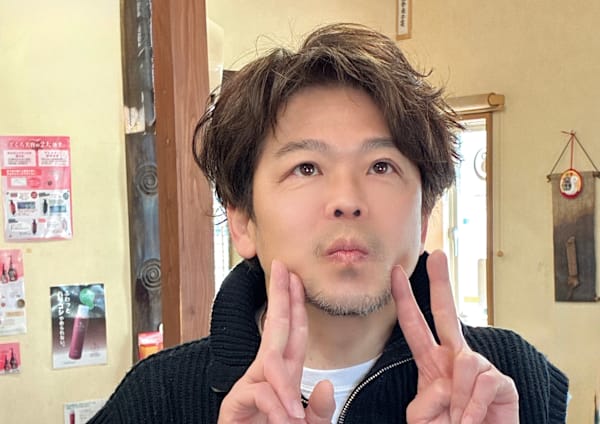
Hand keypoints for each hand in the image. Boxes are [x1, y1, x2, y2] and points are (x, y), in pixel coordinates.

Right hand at [218, 260, 334, 423]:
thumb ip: (318, 412)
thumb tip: (324, 384)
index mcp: (284, 374)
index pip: (293, 332)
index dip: (296, 304)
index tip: (296, 278)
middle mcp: (266, 374)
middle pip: (276, 327)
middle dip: (280, 296)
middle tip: (281, 267)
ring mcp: (250, 386)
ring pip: (270, 361)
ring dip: (286, 385)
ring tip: (294, 418)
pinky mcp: (235, 403)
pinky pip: (261, 392)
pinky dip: (276, 406)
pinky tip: (285, 420)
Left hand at [391, 250, 518, 423]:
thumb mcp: (424, 418)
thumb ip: (426, 399)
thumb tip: (445, 383)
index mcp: (432, 362)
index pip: (415, 325)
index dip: (404, 300)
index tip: (396, 273)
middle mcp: (455, 358)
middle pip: (446, 312)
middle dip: (441, 283)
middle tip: (437, 256)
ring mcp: (480, 367)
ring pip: (465, 362)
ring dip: (457, 399)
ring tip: (458, 420)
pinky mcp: (501, 382)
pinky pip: (483, 383)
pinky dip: (473, 407)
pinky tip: (472, 420)